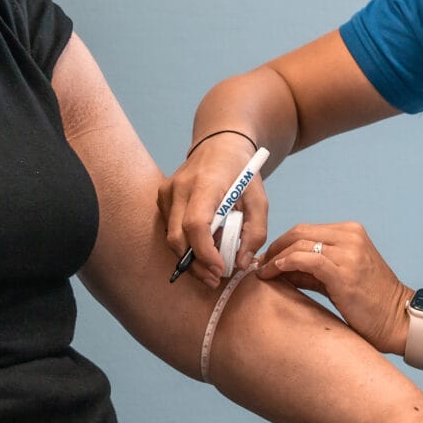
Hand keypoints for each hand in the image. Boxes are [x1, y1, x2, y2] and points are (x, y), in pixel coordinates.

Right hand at [157, 135, 268, 287]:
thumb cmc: (242, 172)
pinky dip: (185, 243)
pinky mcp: (163, 196)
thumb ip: (256, 232)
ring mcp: (167, 191)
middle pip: (178, 238)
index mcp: (206, 183)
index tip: (219, 269)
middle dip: (196, 264)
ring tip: (212, 264)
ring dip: (190, 257)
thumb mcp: (259, 199)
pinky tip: (203, 245)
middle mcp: (180, 186)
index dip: (205, 253)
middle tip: (216, 278)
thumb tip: (240, 263)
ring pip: (171, 237)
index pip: (196, 225)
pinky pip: (170, 229)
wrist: (220, 144)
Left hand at [257, 222, 411, 353]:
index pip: (305, 230)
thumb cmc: (370, 303)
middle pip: (299, 232)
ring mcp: (349, 252)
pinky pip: (307, 259)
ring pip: (300, 243)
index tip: (266, 259)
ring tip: (263, 273)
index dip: (281, 243)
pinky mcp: (344, 271)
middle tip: (260, 265)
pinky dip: (286, 263)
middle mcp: (351, 236)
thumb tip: (279, 269)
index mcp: (351, 232)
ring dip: (275, 258)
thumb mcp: (339, 278)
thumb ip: (311, 270)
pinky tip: (275, 273)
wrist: (398, 320)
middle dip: (274, 248)